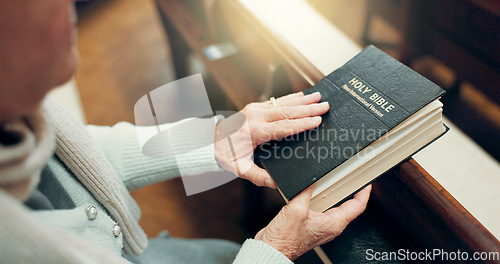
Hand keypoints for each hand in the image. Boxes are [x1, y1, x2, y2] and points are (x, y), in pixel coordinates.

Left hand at [214, 92, 328, 187]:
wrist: (210, 141)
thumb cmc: (226, 154)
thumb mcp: (240, 168)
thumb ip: (258, 176)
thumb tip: (275, 183)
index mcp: (255, 131)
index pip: (283, 127)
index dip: (302, 124)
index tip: (317, 121)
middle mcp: (256, 116)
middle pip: (287, 112)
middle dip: (308, 109)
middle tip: (325, 106)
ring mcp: (255, 109)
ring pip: (283, 103)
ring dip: (302, 100)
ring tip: (318, 97)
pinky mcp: (255, 106)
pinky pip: (276, 101)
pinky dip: (291, 98)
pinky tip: (302, 95)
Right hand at [255, 185, 371, 260]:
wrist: (271, 249)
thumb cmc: (284, 239)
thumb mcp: (296, 209)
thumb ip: (306, 191)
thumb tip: (311, 178)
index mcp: (333, 224)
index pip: (357, 206)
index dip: (364, 192)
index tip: (367, 182)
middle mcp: (330, 226)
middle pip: (347, 205)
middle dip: (349, 189)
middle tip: (351, 175)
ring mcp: (320, 226)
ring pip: (333, 206)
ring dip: (332, 192)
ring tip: (333, 179)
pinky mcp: (310, 224)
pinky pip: (320, 208)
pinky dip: (319, 197)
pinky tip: (311, 190)